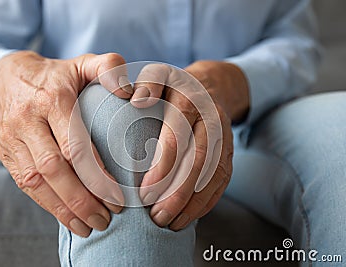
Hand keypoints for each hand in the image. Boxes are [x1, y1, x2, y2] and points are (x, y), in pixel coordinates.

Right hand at [0, 51, 132, 236]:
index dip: (96, 175)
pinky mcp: (6, 153)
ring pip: (36, 181)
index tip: (118, 197)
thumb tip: (130, 91)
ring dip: (64, 209)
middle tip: (107, 218)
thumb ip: (109, 68)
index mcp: (53, 99)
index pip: (74, 144)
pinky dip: (48, 206)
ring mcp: (13, 138)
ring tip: (91, 226)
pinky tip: (69, 219)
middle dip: (82, 199)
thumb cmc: (59, 75)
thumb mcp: (84, 63)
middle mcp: (29, 120)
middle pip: (53, 168)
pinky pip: (25, 185)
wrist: (11, 77)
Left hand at [131, 61, 248, 229]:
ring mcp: (224, 137)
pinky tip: (188, 217)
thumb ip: (147, 83)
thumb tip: (137, 100)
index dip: (163, 167)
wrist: (209, 87)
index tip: (143, 193)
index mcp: (190, 100)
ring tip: (170, 224)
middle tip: (156, 217)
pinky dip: (207, 202)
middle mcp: (211, 119)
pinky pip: (222, 180)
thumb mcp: (158, 75)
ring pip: (213, 175)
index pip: (178, 136)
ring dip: (193, 203)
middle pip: (198, 160)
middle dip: (177, 193)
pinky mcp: (229, 152)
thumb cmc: (171, 87)